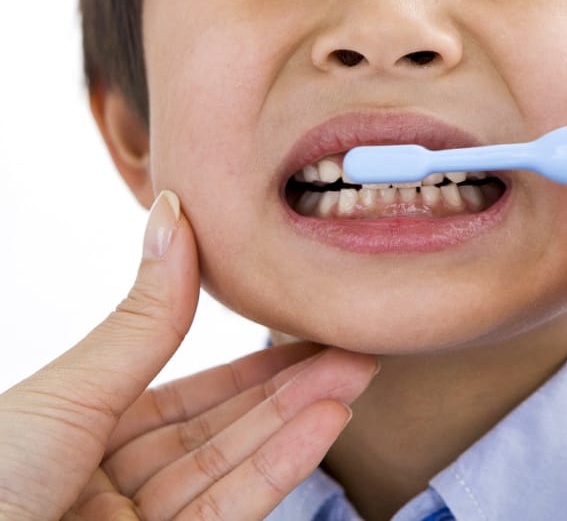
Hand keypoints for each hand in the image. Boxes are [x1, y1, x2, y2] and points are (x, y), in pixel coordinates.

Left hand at [0, 191, 377, 519]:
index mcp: (82, 433)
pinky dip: (280, 468)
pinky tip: (325, 423)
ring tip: (356, 375)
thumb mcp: (74, 391)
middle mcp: (113, 484)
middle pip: (221, 429)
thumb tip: (174, 212)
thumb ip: (145, 318)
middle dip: (293, 389)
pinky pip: (228, 511)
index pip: (188, 393)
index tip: (307, 328)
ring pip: (232, 468)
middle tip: (354, 348)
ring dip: (300, 422)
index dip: (253, 363)